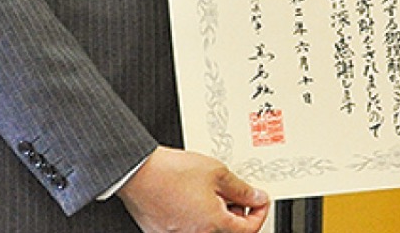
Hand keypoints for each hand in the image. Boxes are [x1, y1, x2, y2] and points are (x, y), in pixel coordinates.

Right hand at [118, 147, 269, 232]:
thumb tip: (256, 197)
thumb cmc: (172, 172)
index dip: (259, 213)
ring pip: (208, 228)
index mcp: (214, 224)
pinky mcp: (164, 232)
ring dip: (216, 213)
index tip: (260, 202)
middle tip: (235, 192)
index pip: (248, 229)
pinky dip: (197, 215)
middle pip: (228, 230)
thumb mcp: (217, 172)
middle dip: (237, 212)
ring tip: (211, 189)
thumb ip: (240, 189)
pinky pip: (189, 227)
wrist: (139, 174)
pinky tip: (192, 195)